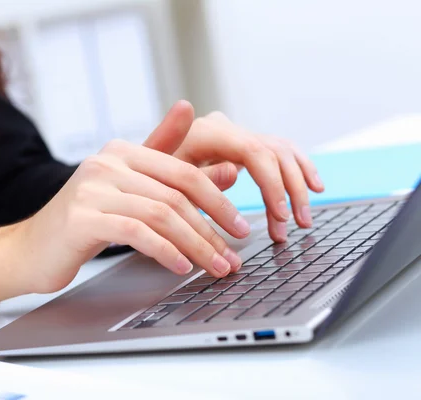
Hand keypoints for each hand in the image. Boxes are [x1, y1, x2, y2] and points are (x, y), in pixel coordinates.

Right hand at [20, 101, 251, 293]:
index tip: (239, 227)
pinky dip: (165, 251)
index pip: (184, 171)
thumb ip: (175, 177)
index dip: (218, 201)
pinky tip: (180, 267)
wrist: (31, 249)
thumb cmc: (84, 223)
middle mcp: (107, 162)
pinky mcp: (82, 217)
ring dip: (196, 245)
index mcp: (123, 151)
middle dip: (212, 228)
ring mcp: (92, 187)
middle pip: (177, 194)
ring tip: (215, 267)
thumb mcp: (132, 194)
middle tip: (233, 255)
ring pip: (161, 214)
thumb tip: (229, 170)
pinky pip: (136, 232)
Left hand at [161, 111, 324, 241]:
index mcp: (205, 132)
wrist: (143, 172)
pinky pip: (280, 153)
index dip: (272, 185)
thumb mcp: (165, 183)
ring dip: (297, 187)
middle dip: (287, 192)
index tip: (280, 216)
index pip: (253, 152)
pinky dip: (299, 170)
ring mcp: (236, 135)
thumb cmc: (150, 182)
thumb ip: (197, 178)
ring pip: (281, 153)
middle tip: (290, 226)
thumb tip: (235, 172)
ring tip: (302, 220)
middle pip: (273, 152)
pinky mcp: (243, 146)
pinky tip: (316, 188)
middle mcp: (225, 128)